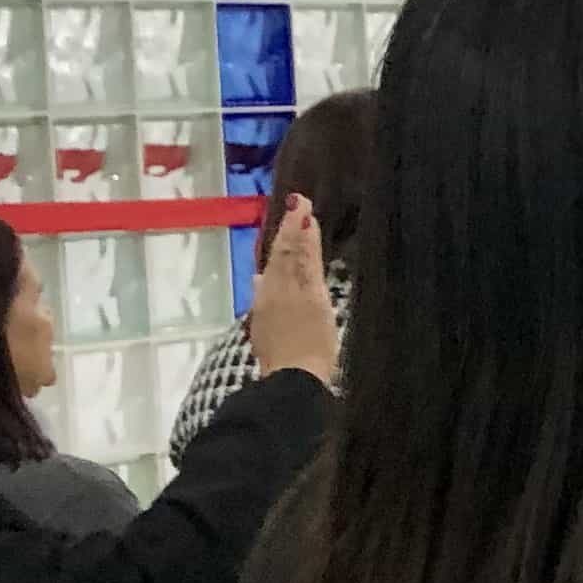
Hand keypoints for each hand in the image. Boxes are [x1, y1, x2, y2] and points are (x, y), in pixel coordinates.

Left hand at [246, 196, 341, 384]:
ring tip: (285, 230)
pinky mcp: (262, 323)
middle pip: (281, 255)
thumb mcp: (321, 305)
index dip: (299, 224)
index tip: (302, 201)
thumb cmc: (316, 347)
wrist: (292, 380)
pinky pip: (264, 290)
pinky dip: (270, 275)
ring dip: (280, 248)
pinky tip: (265, 276)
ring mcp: (267, 306)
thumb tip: (301, 229)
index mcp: (295, 284)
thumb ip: (308, 264)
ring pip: (273, 269)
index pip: (296, 247)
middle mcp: (277, 290)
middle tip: (295, 205)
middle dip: (288, 229)